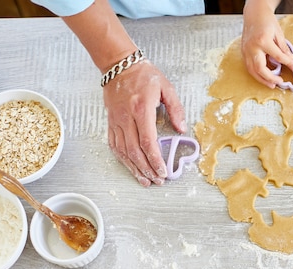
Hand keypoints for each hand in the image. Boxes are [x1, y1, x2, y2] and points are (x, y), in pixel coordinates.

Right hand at [103, 61, 185, 185]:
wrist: (119, 65)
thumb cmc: (144, 75)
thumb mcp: (166, 88)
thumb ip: (176, 109)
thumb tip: (182, 129)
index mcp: (141, 110)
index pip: (148, 142)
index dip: (155, 160)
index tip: (163, 171)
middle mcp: (126, 118)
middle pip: (135, 151)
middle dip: (147, 169)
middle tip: (157, 181)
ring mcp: (116, 121)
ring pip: (123, 151)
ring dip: (134, 169)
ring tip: (145, 181)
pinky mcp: (110, 122)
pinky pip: (114, 145)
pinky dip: (122, 159)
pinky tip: (130, 167)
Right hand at [241, 0, 292, 87]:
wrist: (254, 14)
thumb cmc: (266, 21)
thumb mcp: (278, 34)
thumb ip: (284, 49)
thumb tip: (292, 60)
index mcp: (263, 41)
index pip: (278, 57)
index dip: (288, 64)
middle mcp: (252, 47)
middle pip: (260, 69)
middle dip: (270, 78)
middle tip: (279, 82)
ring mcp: (246, 51)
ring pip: (252, 71)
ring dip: (262, 80)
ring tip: (271, 84)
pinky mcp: (243, 52)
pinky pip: (249, 67)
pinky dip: (256, 74)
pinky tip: (264, 77)